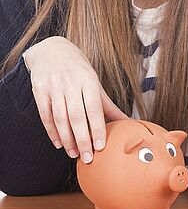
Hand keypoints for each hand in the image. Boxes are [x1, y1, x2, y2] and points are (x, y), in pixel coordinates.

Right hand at [24, 36, 128, 162]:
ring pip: (60, 118)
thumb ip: (108, 104)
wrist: (52, 50)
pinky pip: (45, 115)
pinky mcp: (39, 91)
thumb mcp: (95, 82)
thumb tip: (127, 122)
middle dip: (82, 139)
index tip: (101, 146)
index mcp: (88, 79)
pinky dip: (52, 132)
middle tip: (88, 158)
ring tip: (74, 154)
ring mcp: (53, 86)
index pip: (94, 108)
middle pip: (76, 116)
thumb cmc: (78, 69)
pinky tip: (59, 143)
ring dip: (67, 139)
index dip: (97, 128)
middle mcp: (70, 82)